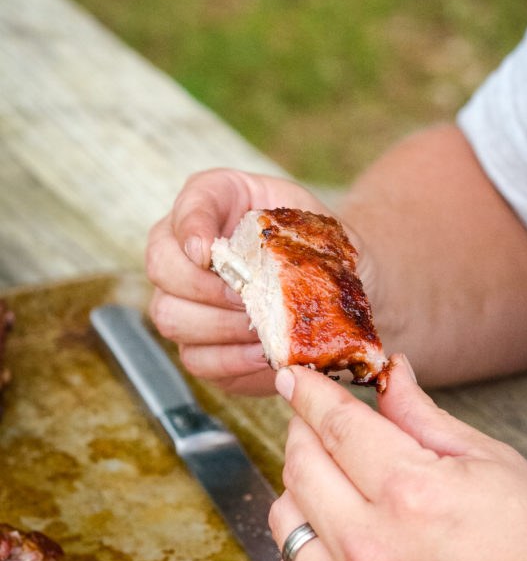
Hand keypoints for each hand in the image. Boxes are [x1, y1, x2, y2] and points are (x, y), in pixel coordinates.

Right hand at [145, 168, 333, 393]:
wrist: (331, 291)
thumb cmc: (317, 249)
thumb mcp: (317, 225)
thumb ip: (299, 232)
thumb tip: (278, 265)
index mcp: (217, 202)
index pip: (190, 203)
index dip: (191, 226)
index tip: (209, 251)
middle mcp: (184, 248)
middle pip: (161, 265)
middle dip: (204, 286)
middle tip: (247, 296)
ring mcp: (183, 299)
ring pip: (170, 315)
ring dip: (219, 325)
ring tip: (261, 327)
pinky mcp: (197, 345)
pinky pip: (194, 357)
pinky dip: (229, 358)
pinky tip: (261, 352)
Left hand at [268, 355, 526, 560]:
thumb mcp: (493, 465)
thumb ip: (424, 417)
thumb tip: (389, 375)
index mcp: (411, 494)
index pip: (335, 423)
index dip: (309, 391)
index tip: (295, 377)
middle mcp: (368, 548)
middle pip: (300, 464)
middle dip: (303, 429)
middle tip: (317, 420)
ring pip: (284, 519)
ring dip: (300, 488)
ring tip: (334, 481)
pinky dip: (302, 546)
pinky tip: (333, 535)